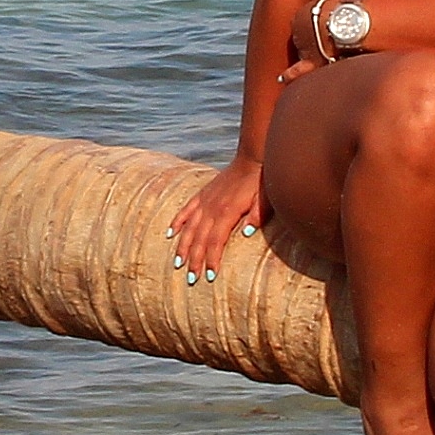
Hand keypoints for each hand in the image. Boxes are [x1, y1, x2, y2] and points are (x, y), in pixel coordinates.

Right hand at [170, 156, 267, 283]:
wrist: (252, 156)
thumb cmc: (260, 180)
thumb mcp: (264, 199)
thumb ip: (256, 216)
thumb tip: (246, 234)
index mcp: (226, 213)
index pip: (215, 242)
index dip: (211, 259)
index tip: (208, 275)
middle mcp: (211, 208)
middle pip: (199, 239)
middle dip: (194, 260)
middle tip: (190, 279)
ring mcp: (205, 201)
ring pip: (189, 228)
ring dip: (183, 246)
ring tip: (178, 263)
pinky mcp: (203, 194)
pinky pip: (186, 210)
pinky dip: (177, 222)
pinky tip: (170, 234)